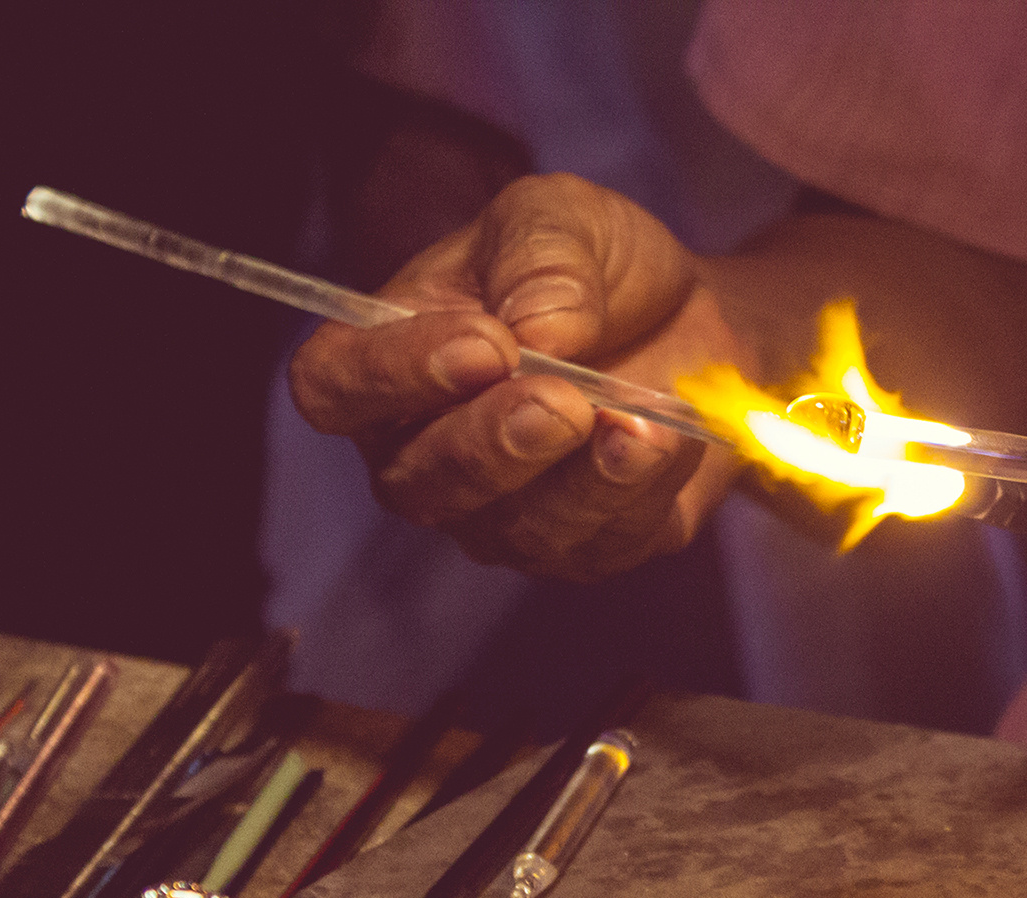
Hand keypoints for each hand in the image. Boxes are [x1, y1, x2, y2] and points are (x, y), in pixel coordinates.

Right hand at [288, 174, 743, 582]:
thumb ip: (543, 259)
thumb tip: (541, 330)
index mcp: (386, 360)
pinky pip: (600, 543)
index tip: (485, 344)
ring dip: (580, 480)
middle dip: (493, 444)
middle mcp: (424, 452)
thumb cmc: (593, 267)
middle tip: (563, 401)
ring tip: (639, 423)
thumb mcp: (564, 220)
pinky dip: (640, 492)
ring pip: (514, 528)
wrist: (690, 315)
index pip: (336, 388)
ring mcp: (501, 514)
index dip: (393, 376)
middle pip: (419, 482)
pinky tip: (670, 439)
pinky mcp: (584, 547)